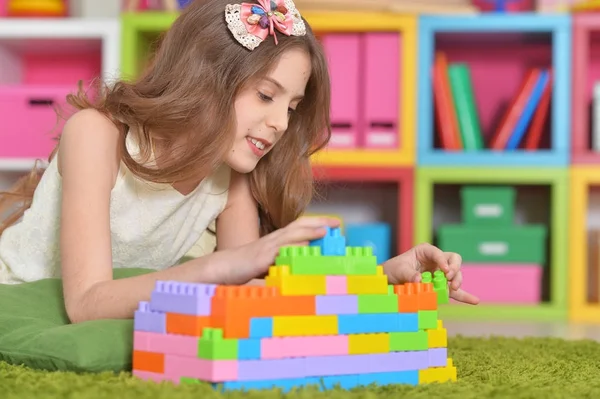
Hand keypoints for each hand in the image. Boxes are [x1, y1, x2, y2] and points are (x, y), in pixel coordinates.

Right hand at [224, 216, 339, 283]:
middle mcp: (273, 240)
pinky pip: (278, 250)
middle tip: (338, 222)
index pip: (299, 227)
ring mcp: (267, 247)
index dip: (317, 222)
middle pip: (299, 225)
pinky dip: (292, 246)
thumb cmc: (244, 267)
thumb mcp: (269, 264)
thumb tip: (302, 265)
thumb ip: (284, 262)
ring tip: (326, 230)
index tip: (335, 223)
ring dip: (309, 231)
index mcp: (276, 240)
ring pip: (291, 235)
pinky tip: (303, 245)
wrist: (222, 268)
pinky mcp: (260, 257)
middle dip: (319, 222)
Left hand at [382, 243, 478, 304]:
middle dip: (454, 269)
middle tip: (450, 279)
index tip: (445, 271)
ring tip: (454, 288)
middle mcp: (435, 261)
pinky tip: (475, 301)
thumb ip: (409, 274)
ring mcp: (439, 273)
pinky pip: (454, 291)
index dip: (443, 261)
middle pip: (453, 260)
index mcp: (425, 251)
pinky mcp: (440, 286)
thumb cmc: (393, 270)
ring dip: (458, 281)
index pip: (438, 253)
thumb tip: (420, 280)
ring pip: (455, 275)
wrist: (389, 281)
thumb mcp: (399, 270)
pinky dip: (464, 296)